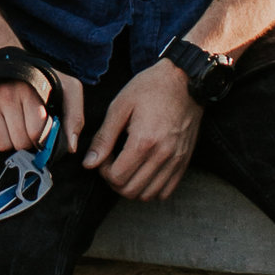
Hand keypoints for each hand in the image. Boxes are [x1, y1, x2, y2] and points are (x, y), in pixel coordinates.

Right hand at [0, 65, 83, 156]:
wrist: (4, 62)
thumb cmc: (39, 80)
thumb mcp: (67, 89)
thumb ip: (75, 117)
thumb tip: (70, 147)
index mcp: (31, 93)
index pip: (35, 133)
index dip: (40, 138)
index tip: (39, 130)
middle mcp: (7, 96)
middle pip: (19, 142)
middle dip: (24, 140)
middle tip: (23, 126)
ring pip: (1, 144)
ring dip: (7, 140)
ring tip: (10, 124)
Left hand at [82, 58, 199, 202]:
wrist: (185, 80)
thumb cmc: (150, 88)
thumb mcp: (120, 106)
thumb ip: (104, 138)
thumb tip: (89, 163)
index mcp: (144, 141)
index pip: (117, 177)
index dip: (104, 171)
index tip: (104, 156)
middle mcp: (163, 155)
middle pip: (131, 191)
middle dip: (115, 181)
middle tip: (113, 163)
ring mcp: (176, 160)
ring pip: (149, 195)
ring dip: (133, 186)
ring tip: (128, 167)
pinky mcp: (185, 161)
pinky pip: (166, 191)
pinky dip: (152, 188)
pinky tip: (144, 171)